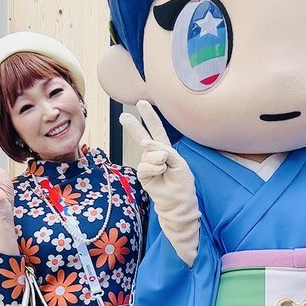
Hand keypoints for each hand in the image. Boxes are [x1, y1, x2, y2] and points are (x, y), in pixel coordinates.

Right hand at [119, 101, 199, 266]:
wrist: (179, 202)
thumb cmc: (182, 183)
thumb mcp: (179, 163)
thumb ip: (165, 151)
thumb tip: (146, 145)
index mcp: (166, 149)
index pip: (157, 130)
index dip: (150, 117)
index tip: (142, 102)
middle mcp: (155, 155)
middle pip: (143, 136)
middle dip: (134, 126)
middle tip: (123, 116)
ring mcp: (148, 165)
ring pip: (147, 153)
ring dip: (157, 158)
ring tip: (165, 167)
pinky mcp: (143, 176)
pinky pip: (144, 165)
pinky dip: (153, 167)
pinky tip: (160, 172)